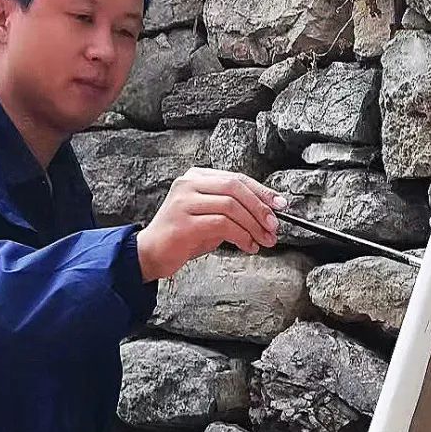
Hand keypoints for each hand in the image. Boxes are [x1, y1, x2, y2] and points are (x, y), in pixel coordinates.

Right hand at [137, 169, 287, 280]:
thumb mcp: (210, 216)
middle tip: (273, 227)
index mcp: (196, 177)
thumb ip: (232, 209)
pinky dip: (241, 236)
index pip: (237, 178)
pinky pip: (222, 225)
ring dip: (253, 226)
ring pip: (232, 206)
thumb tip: (267, 214)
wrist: (151, 254)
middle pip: (236, 188)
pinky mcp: (183, 222)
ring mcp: (184, 202)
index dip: (262, 192)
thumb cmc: (182, 237)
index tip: (280, 205)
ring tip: (263, 240)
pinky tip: (247, 246)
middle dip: (260, 209)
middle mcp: (188, 183)